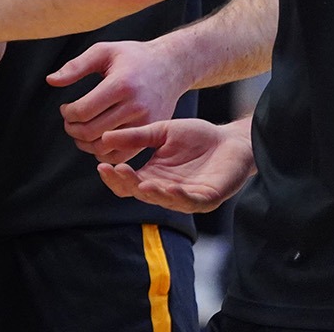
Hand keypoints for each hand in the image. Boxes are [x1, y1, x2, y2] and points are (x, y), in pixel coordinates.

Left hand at [48, 40, 189, 160]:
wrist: (171, 66)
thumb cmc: (133, 56)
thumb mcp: (103, 51)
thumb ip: (75, 66)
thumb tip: (51, 80)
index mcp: (121, 85)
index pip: (84, 111)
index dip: (67, 113)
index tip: (65, 108)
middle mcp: (136, 106)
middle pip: (92, 131)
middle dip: (72, 129)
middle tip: (69, 121)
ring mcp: (146, 122)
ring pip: (105, 146)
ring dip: (85, 144)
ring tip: (80, 131)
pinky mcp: (151, 133)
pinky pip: (123, 155)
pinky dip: (104, 153)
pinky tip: (97, 140)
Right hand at [93, 118, 254, 212]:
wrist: (232, 139)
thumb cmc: (198, 136)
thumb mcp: (161, 132)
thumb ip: (137, 137)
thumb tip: (105, 137)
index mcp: (153, 175)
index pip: (127, 184)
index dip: (114, 178)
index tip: (101, 165)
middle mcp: (166, 190)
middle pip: (140, 194)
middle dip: (127, 184)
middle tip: (116, 170)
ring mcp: (186, 197)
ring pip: (164, 201)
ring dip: (152, 193)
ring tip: (140, 182)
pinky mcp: (207, 198)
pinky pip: (191, 201)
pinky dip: (179, 196)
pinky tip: (170, 186)